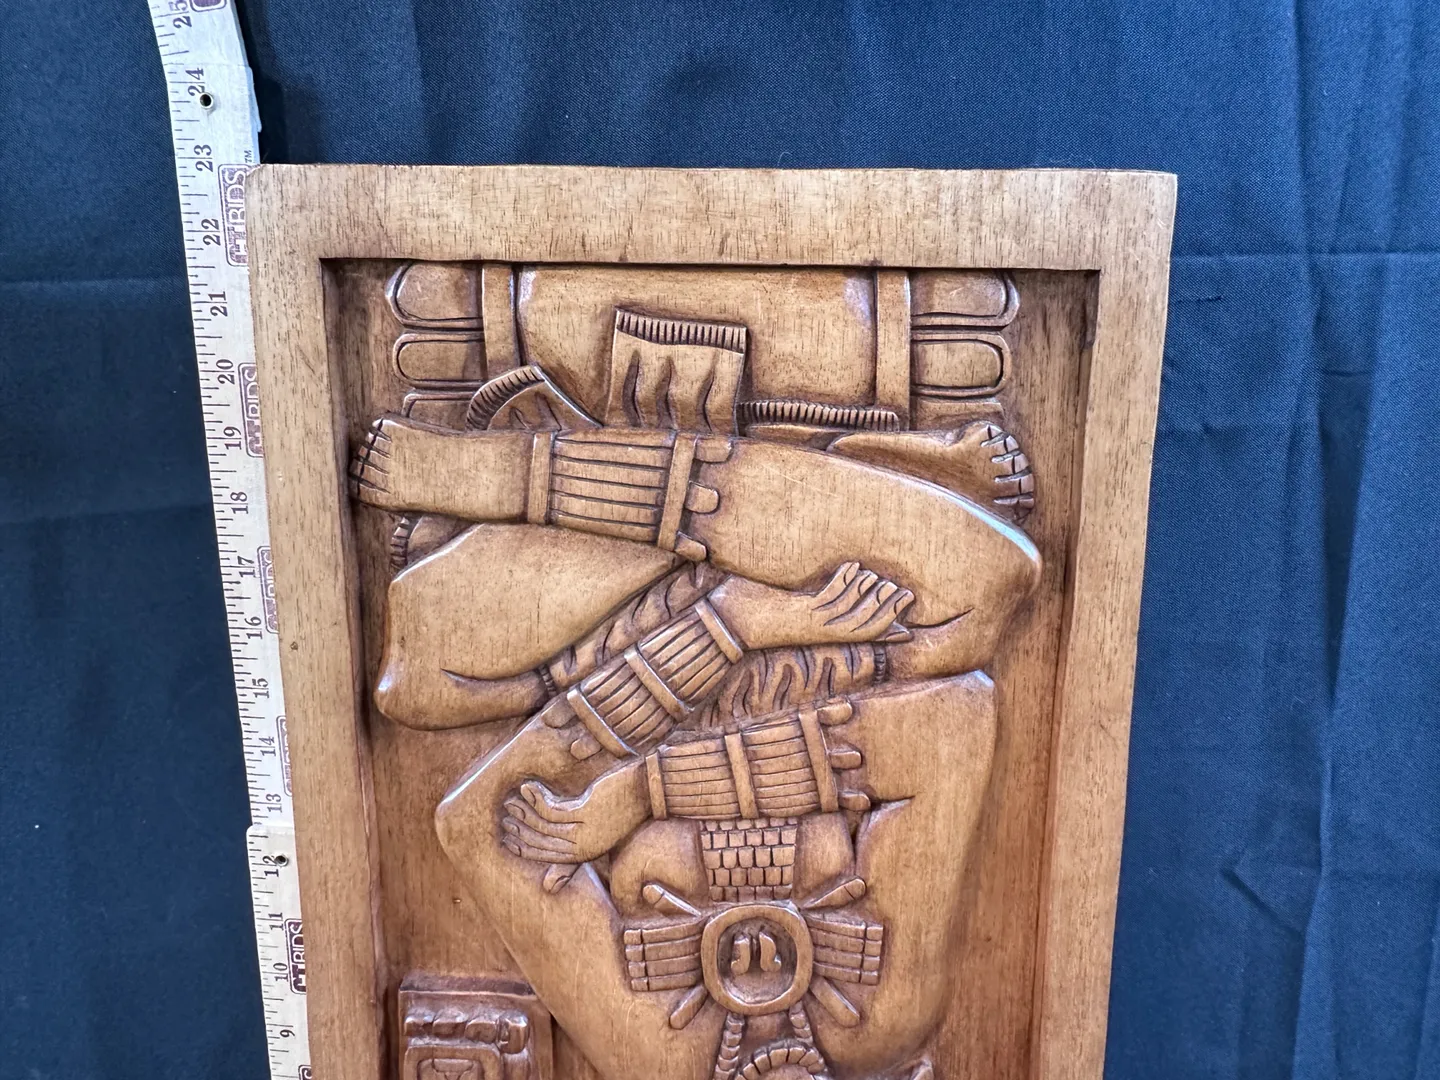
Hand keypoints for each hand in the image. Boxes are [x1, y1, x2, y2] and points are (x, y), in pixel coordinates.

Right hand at [501, 759, 649, 864]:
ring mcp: (587, 831)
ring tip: (512, 799)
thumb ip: (571, 852)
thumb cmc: (623, 805)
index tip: (508, 835)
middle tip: (505, 815)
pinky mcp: (588, 813)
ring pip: (544, 825)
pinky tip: (529, 786)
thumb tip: (548, 888)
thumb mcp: (595, 828)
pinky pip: (552, 809)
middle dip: (521, 827)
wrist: (648, 787)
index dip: (524, 846)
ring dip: (525, 811)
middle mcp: (585, 848)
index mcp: (586, 854)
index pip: (546, 855)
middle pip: (542, 841)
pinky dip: (537, 798)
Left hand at [708, 562, 913, 651]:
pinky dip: (844, 583)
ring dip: (870, 595)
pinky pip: (829, 600)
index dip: (888, 630)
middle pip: (867, 626)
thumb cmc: (758, 612)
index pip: (865, 634)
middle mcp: (822, 632)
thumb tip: (826, 586)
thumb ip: (813, 602)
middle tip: (906, 595)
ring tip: (882, 579)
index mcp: (823, 633)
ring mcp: (812, 625)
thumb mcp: (792, 610)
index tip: (908, 621)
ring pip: (852, 614)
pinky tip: (852, 566)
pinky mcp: (800, 615)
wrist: (728, 624)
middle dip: (888, 611)